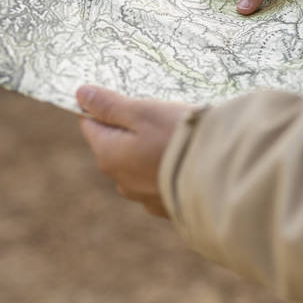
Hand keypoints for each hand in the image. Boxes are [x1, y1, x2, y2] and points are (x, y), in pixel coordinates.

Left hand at [76, 85, 193, 217]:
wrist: (221, 177)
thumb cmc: (179, 138)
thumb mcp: (143, 112)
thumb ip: (110, 104)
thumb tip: (81, 94)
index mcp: (108, 155)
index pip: (91, 125)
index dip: (103, 107)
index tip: (125, 96)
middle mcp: (120, 180)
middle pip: (115, 146)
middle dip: (130, 130)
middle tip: (158, 114)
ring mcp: (144, 198)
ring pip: (138, 166)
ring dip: (149, 152)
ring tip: (178, 138)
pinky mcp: (167, 208)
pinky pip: (160, 183)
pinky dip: (167, 171)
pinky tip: (187, 161)